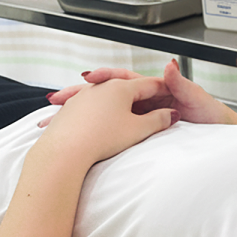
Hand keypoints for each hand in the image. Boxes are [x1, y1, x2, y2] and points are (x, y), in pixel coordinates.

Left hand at [40, 76, 178, 165]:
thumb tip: (171, 115)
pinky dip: (97, 111)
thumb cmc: (101, 139)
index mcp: (121, 87)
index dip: (164, 91)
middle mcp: (101, 86)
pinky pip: (88, 105)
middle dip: (141, 97)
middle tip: (153, 104)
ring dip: (116, 103)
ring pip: (105, 95)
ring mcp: (82, 96)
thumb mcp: (139, 130)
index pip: (149, 85)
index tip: (173, 98)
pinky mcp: (69, 109)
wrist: (64, 152)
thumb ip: (159, 120)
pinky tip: (95, 120)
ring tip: (122, 112)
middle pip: (127, 89)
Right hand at [43, 59, 236, 126]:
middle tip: (57, 99)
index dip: (104, 77)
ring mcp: (137, 113)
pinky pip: (108, 127)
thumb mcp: (196, 98)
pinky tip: (69, 137)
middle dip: (79, 96)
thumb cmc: (209, 113)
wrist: (216, 132)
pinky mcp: (136, 128)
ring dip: (77, 114)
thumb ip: (180, 82)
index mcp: (153, 87)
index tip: (87, 79)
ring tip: (52, 120)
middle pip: (105, 95)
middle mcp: (142, 99)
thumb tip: (169, 65)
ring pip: (102, 112)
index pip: (123, 79)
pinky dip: (88, 130)